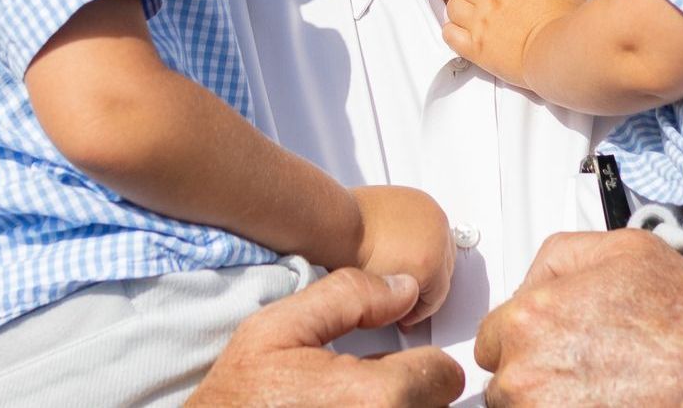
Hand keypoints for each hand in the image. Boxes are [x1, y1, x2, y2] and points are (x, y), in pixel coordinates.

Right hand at [190, 268, 464, 406]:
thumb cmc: (237, 404)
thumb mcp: (277, 329)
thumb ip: (348, 296)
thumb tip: (403, 287)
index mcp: (376, 400)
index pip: (445, 373)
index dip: (417, 363)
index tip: (387, 368)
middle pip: (437, 407)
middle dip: (409, 395)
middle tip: (358, 397)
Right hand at [352, 185, 453, 324]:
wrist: (338, 222)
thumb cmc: (345, 223)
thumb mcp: (378, 217)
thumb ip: (394, 233)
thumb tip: (390, 253)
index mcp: (425, 208)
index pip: (437, 245)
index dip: (423, 270)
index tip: (412, 283)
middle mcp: (437, 222)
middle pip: (443, 264)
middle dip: (425, 286)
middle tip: (409, 304)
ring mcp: (437, 242)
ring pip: (439, 284)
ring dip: (420, 299)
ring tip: (402, 314)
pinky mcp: (430, 266)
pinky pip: (432, 300)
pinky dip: (417, 312)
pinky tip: (400, 319)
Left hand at [442, 0, 588, 87]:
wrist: (560, 54)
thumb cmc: (566, 19)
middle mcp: (492, 0)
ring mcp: (481, 25)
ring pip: (454, 5)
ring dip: (461, 7)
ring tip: (471, 14)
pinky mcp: (476, 49)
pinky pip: (449, 35)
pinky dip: (452, 31)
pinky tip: (463, 33)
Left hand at [475, 229, 682, 406]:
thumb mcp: (624, 249)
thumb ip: (559, 256)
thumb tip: (531, 280)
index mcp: (529, 318)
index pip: (493, 339)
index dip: (529, 339)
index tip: (562, 345)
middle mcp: (525, 375)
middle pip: (507, 383)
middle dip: (538, 376)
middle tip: (592, 371)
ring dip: (553, 403)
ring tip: (609, 392)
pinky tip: (613, 404)